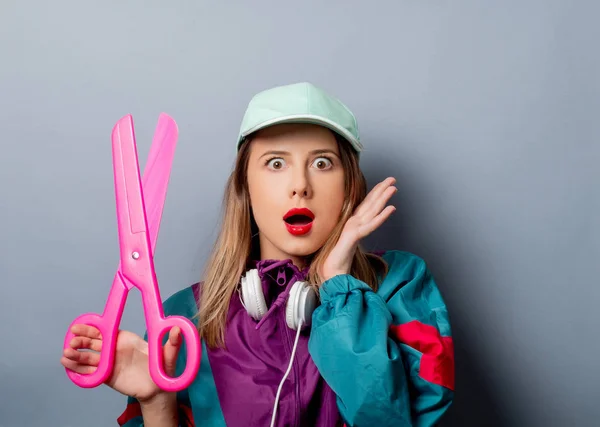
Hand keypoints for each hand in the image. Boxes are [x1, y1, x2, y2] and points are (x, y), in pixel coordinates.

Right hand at [60, 324, 181, 402]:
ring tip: (66, 355)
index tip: (81, 325)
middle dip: (81, 340)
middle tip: (72, 341)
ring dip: (76, 355)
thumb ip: (171, 343)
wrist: (157, 390)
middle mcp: (115, 349)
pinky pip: (90, 373)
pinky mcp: (106, 376)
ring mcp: (109, 362)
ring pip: (89, 357)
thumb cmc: (161, 368)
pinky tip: (68, 367)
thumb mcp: (167, 355)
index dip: (93, 327)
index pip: (106, 330)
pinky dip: (78, 370)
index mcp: (126, 339)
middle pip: (94, 342)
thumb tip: (177, 328)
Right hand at [320, 177, 396, 280]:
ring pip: (371, 210)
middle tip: (392, 179)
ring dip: (383, 198)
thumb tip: (363, 231)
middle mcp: (352, 223)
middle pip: (369, 203)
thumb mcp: (351, 245)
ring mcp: (352, 228)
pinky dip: (382, 216)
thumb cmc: (339, 260)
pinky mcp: (353, 236)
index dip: (376, 194)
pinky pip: (371, 225)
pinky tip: (391, 208)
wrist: (330, 273)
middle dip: (381, 190)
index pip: (366, 205)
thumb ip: (356, 236)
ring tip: (393, 187)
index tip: (385, 185)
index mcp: (352, 223)